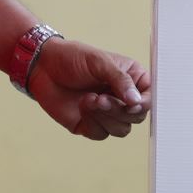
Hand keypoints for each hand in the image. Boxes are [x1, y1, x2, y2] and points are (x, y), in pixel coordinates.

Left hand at [27, 38, 151, 141]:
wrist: (43, 67)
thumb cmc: (73, 58)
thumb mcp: (100, 62)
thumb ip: (120, 80)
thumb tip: (136, 101)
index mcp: (131, 79)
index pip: (149, 97)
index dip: (144, 104)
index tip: (131, 103)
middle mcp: (122, 98)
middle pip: (137, 117)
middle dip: (118, 110)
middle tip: (101, 99)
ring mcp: (107, 113)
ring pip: (121, 129)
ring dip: (105, 117)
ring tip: (88, 99)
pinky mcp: (91, 125)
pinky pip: (101, 134)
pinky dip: (92, 122)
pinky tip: (82, 105)